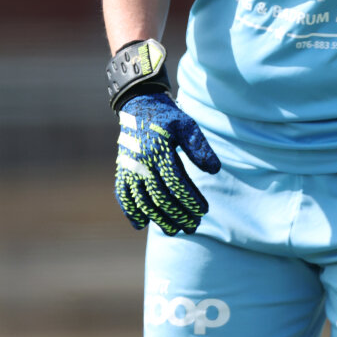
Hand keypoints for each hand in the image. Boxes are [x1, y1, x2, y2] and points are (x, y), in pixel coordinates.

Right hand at [114, 92, 220, 234]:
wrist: (138, 106)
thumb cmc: (168, 118)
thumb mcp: (187, 126)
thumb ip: (200, 148)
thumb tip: (214, 170)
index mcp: (159, 150)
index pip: (176, 183)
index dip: (190, 199)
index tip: (204, 210)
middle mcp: (142, 163)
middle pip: (160, 197)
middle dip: (178, 215)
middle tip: (193, 226)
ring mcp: (129, 168)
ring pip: (142, 201)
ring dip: (158, 219)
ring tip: (174, 230)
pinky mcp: (122, 171)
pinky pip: (123, 195)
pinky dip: (130, 211)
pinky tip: (140, 225)